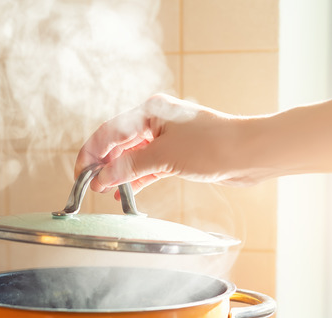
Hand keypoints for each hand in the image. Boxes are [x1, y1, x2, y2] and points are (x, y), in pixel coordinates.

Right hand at [75, 94, 271, 196]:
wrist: (250, 154)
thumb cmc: (214, 145)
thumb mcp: (164, 157)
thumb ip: (130, 167)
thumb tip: (103, 178)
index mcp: (150, 111)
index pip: (110, 132)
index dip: (92, 153)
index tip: (81, 173)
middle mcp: (156, 122)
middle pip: (118, 143)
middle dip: (103, 164)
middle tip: (89, 185)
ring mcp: (166, 139)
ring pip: (132, 156)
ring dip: (118, 173)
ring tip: (103, 191)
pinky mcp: (177, 155)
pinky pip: (147, 166)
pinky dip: (135, 178)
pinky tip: (124, 191)